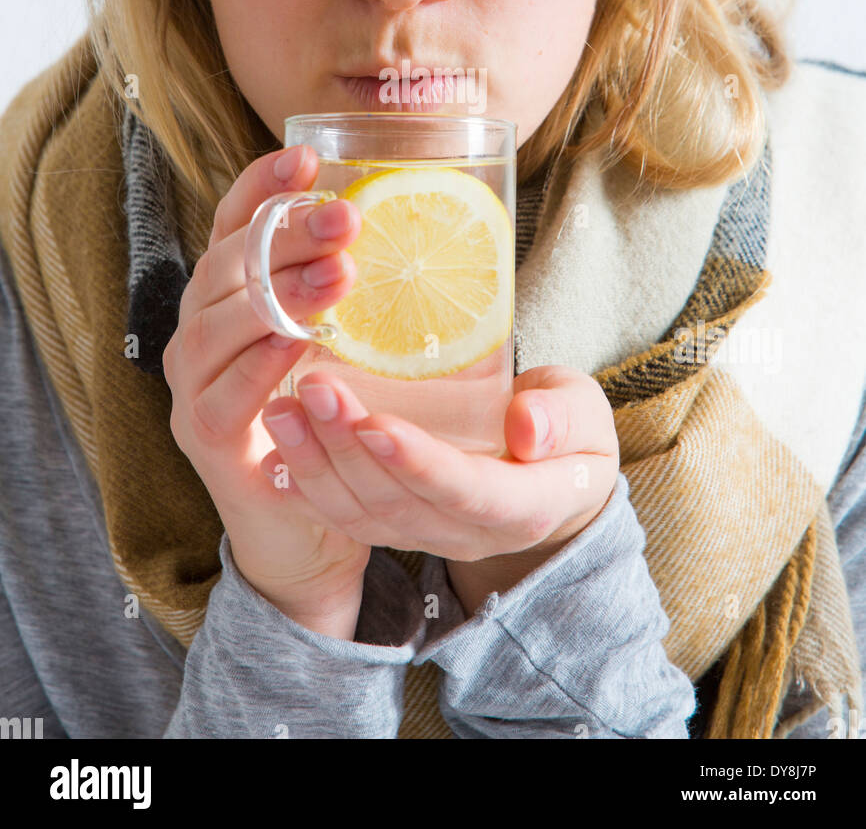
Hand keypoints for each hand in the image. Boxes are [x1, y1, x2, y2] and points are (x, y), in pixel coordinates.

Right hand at [163, 142, 371, 616]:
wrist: (304, 521)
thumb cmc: (328, 413)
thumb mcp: (341, 338)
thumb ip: (350, 286)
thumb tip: (410, 221)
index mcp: (229, 294)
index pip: (233, 224)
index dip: (263, 187)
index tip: (308, 157)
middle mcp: (199, 329)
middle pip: (230, 264)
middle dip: (286, 234)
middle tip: (348, 218)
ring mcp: (194, 382)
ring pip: (219, 322)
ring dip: (279, 293)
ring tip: (340, 273)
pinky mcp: (204, 436)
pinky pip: (225, 393)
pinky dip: (261, 364)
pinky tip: (301, 342)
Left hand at [260, 363, 619, 566]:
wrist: (556, 481)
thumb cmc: (571, 433)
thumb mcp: (586, 416)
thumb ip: (563, 418)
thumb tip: (526, 426)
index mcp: (524, 506)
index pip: (467, 491)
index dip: (420, 463)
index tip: (376, 422)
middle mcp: (468, 532)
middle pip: (399, 502)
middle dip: (349, 448)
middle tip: (313, 389)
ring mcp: (428, 536)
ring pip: (363, 513)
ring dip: (316, 464)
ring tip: (281, 410)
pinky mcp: (399, 528)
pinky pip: (347, 519)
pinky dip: (307, 489)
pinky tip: (274, 457)